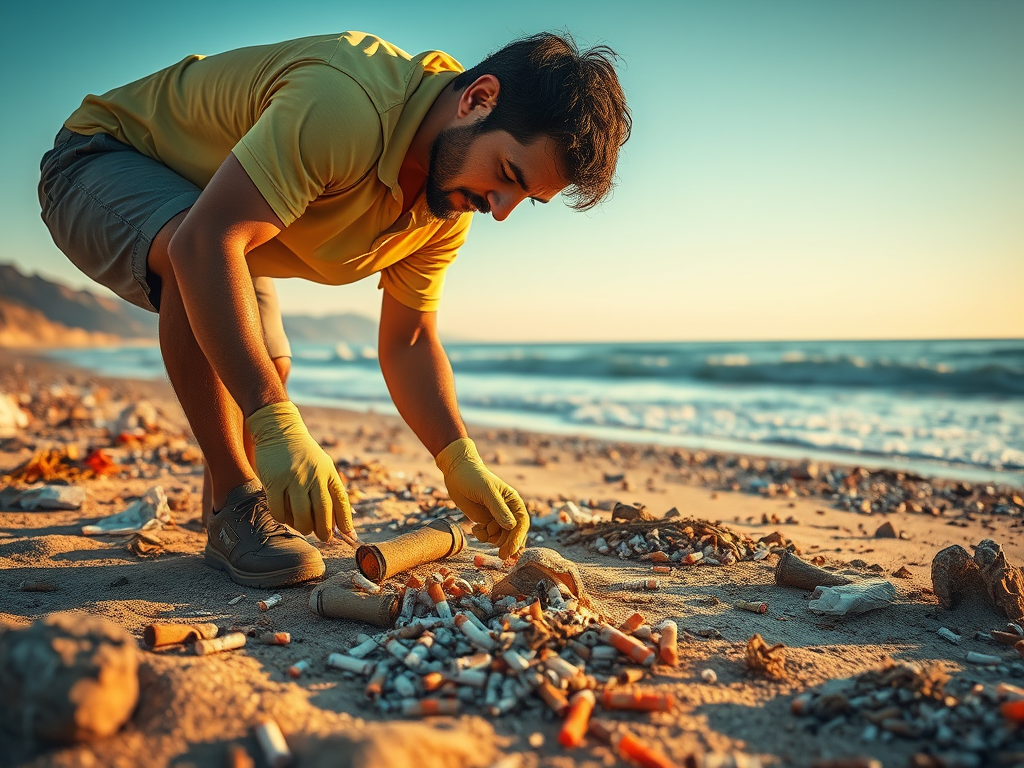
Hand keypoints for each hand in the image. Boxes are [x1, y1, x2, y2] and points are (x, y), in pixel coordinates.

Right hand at [246, 401, 352, 540]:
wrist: (280, 430)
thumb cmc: (303, 454)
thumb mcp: (323, 465)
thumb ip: (329, 489)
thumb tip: (339, 520)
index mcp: (328, 472)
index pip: (341, 501)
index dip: (345, 520)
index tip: (349, 535)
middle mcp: (314, 475)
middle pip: (322, 511)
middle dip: (324, 530)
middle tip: (324, 538)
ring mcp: (294, 478)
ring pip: (301, 515)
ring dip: (303, 527)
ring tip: (303, 528)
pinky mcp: (274, 481)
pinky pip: (279, 510)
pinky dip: (283, 519)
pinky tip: (284, 517)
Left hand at [435, 437, 528, 559]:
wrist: (457, 473)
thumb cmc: (474, 478)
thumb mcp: (487, 492)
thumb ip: (499, 509)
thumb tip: (512, 526)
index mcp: (513, 501)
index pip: (521, 523)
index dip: (518, 538)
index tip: (511, 550)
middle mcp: (507, 511)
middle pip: (512, 533)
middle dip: (506, 544)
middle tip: (501, 556)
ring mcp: (496, 517)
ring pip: (500, 536)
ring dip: (491, 538)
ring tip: (480, 530)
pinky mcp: (485, 520)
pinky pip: (488, 535)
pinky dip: (482, 536)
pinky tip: (475, 529)